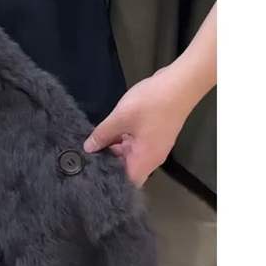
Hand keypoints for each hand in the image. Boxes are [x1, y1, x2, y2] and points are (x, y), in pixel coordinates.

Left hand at [83, 65, 195, 186]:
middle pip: (127, 168)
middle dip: (108, 163)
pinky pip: (134, 144)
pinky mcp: (154, 135)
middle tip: (85, 158)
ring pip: (129, 155)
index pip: (128, 182)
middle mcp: (151, 157)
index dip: (110, 180)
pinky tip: (106, 133)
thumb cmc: (151, 103)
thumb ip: (102, 135)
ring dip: (113, 149)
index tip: (91, 174)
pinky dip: (121, 140)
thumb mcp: (120, 118)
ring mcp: (154, 145)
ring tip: (92, 145)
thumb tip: (88, 148)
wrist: (180, 83)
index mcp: (146, 159)